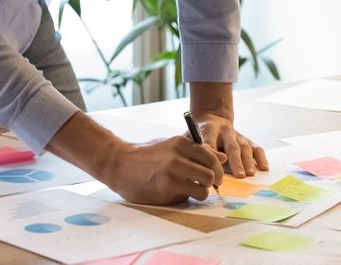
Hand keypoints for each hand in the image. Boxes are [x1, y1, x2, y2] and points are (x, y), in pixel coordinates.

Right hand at [106, 136, 227, 204]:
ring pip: (204, 188)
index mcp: (181, 143)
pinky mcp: (167, 189)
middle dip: (213, 182)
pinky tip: (178, 194)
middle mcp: (179, 156)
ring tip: (192, 191)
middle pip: (211, 173)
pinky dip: (188, 198)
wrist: (119, 164)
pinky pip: (189, 197)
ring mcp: (173, 173)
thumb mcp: (170, 146)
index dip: (217, 168)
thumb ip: (195, 151)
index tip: (214, 175)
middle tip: (207, 186)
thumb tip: (222, 158)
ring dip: (202, 192)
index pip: (211, 155)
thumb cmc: (145, 155)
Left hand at [193, 111, 268, 178]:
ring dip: (248, 161)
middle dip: (235, 161)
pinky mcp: (246, 139)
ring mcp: (237, 135)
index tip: (213, 168)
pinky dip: (261, 157)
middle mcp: (225, 131)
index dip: (212, 154)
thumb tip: (197, 167)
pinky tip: (263, 167)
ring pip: (244, 147)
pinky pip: (255, 147)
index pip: (210, 141)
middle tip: (239, 175)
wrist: (212, 119)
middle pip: (231, 146)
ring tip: (250, 174)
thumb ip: (193, 149)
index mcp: (209, 129)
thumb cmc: (200, 134)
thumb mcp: (191, 137)